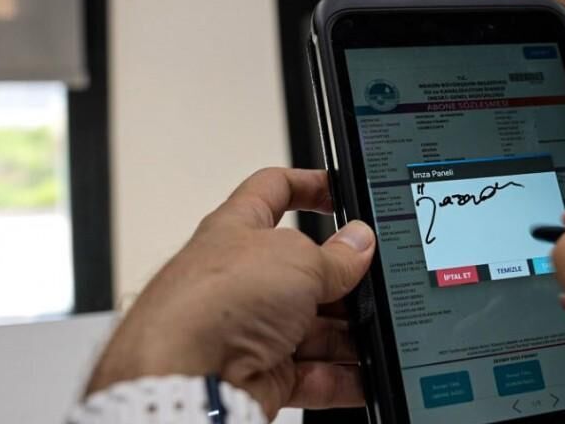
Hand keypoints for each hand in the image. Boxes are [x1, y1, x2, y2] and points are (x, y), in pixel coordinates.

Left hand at [86, 168, 375, 418]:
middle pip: (306, 271)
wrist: (183, 377)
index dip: (308, 186)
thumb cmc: (212, 302)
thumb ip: (335, 255)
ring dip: (349, 333)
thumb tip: (359, 243)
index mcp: (239, 230)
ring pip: (314, 327)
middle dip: (344, 280)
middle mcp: (243, 279)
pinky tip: (367, 375)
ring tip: (380, 334)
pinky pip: (311, 374)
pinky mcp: (259, 373)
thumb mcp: (296, 259)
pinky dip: (341, 377)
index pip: (274, 191)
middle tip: (377, 281)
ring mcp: (250, 329)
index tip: (339, 190)